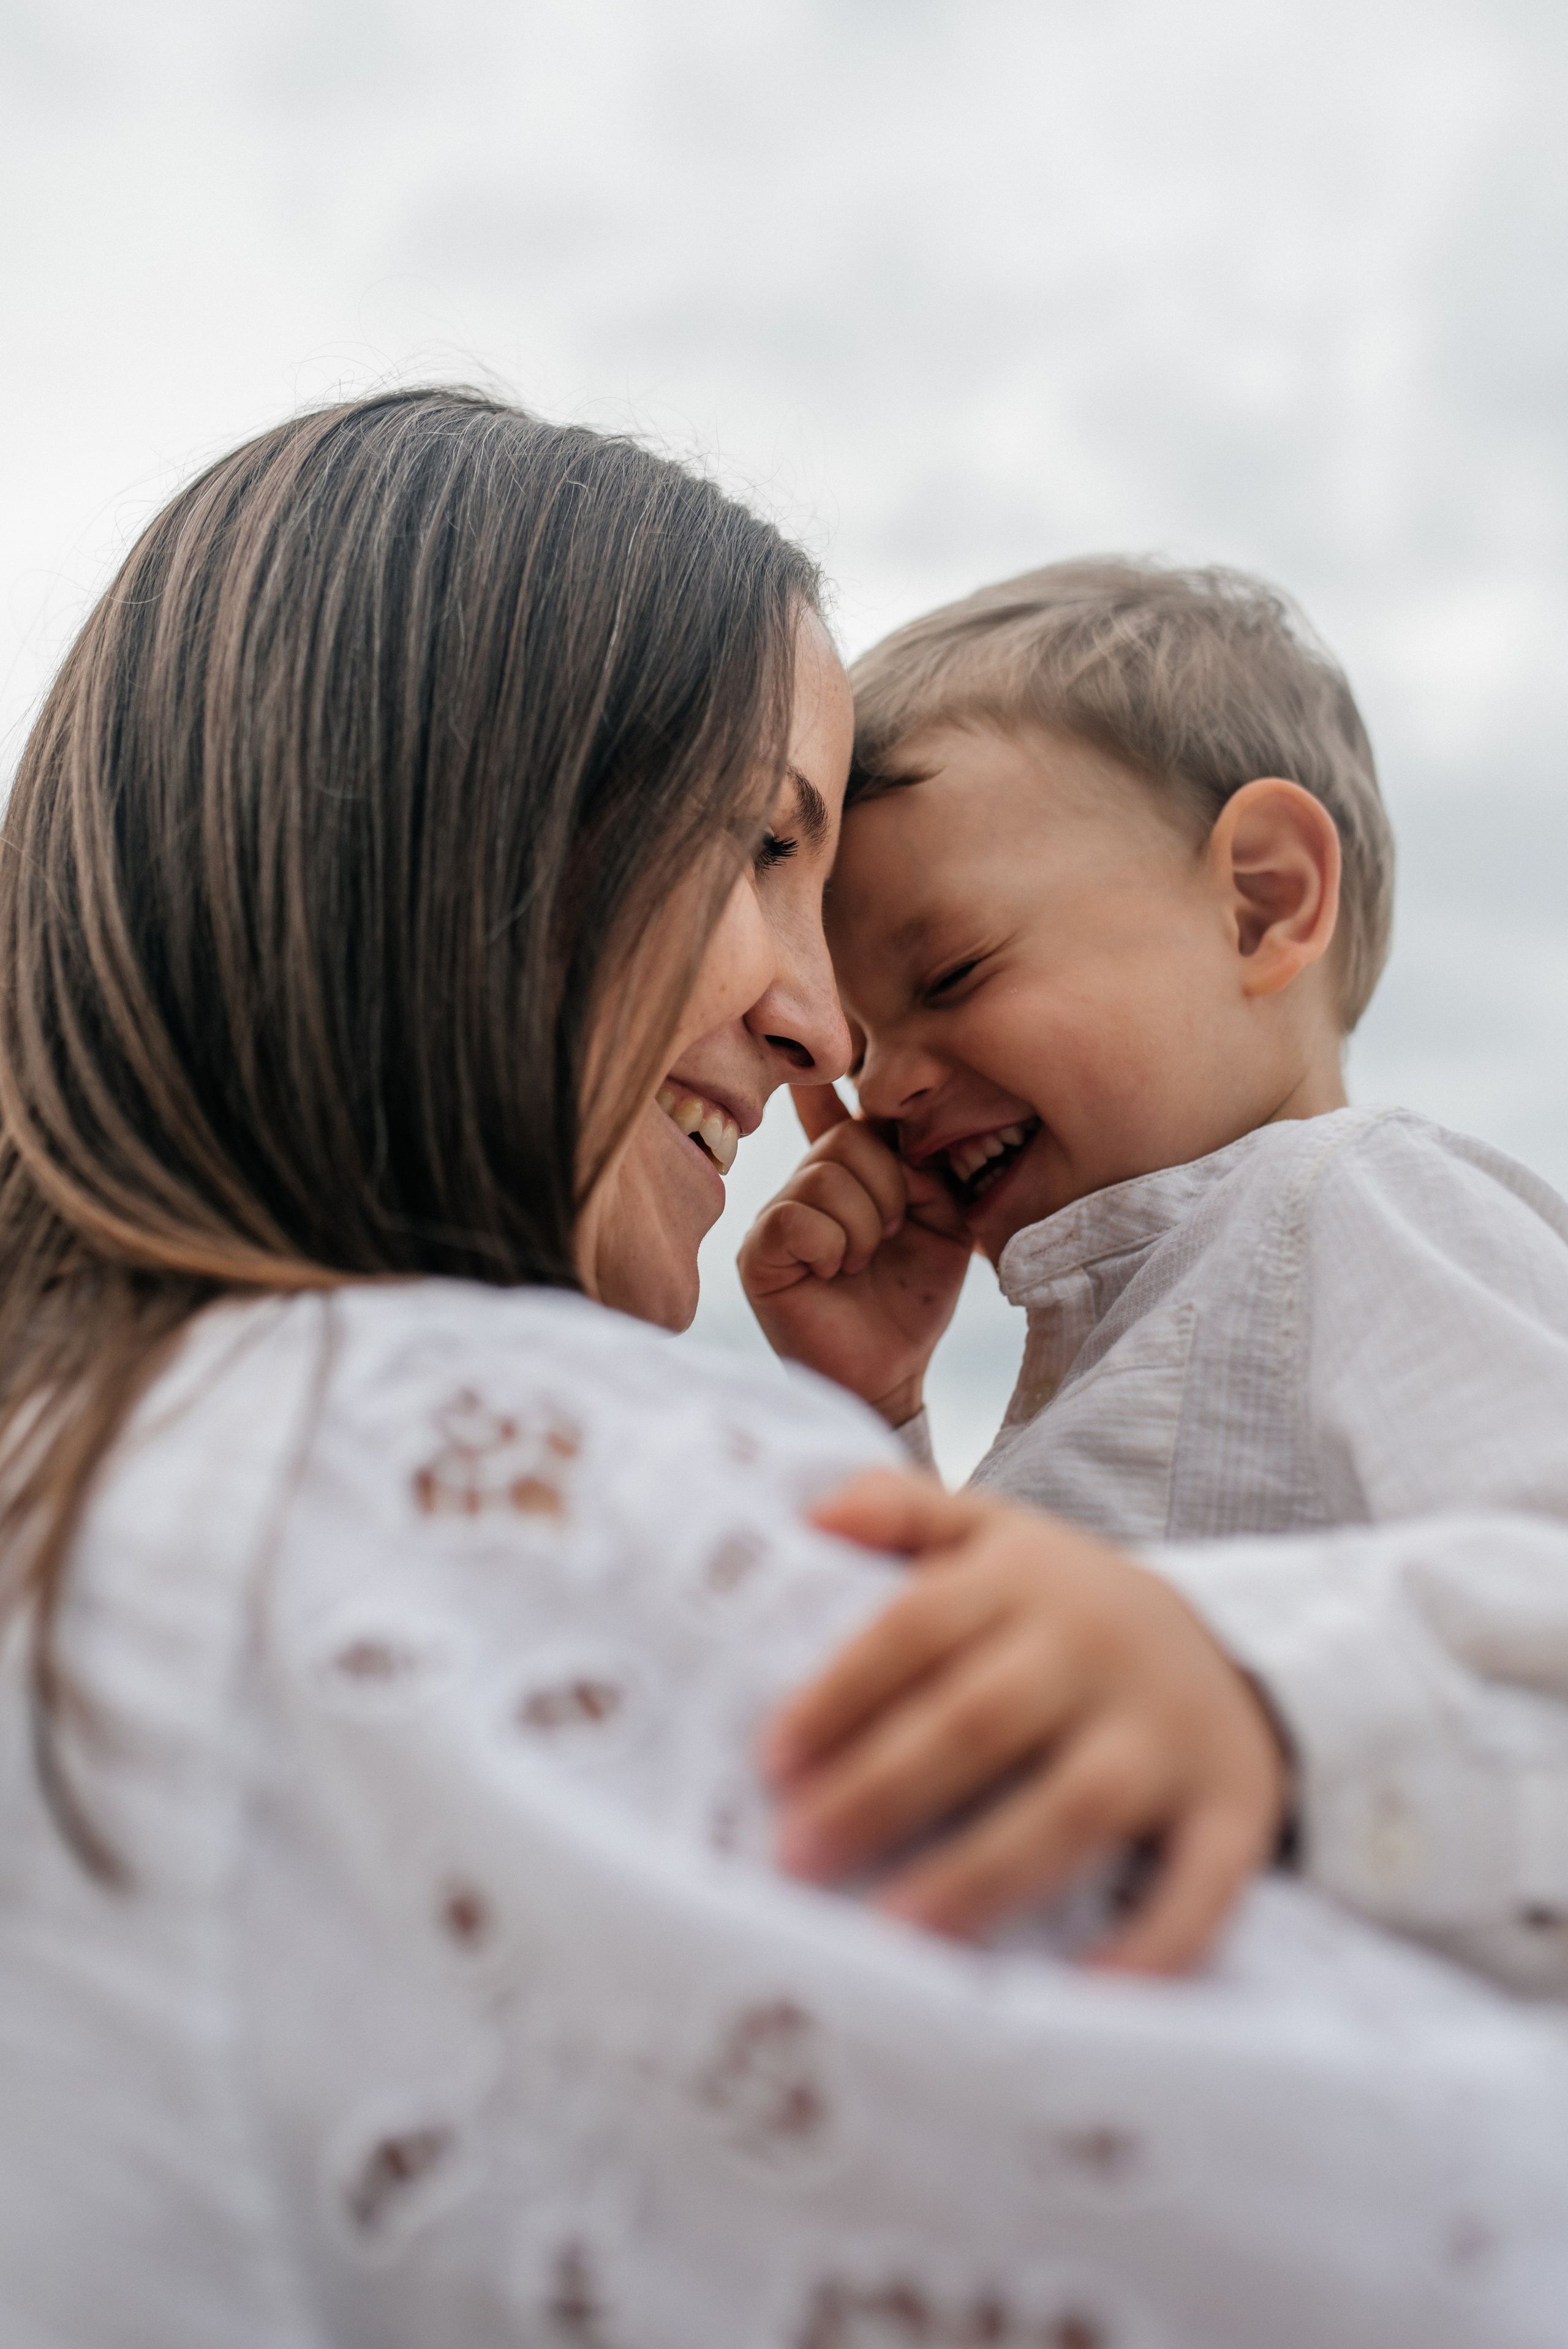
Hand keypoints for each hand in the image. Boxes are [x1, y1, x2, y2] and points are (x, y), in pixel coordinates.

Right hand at [738, 1086, 970, 1424]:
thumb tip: (889, 1127)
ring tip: (860, 1262)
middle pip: (845, 1140)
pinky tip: (832, 1272)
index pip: (841, 1114)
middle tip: (891, 1234)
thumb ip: (929, 1173)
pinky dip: (829, 1245)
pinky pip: (793, 1219)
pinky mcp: (757, 1254)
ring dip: (863, 1227)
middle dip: (889, 1189)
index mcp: (851, 1175)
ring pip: (822, 1179)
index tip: (832, 1064)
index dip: (829, 1086)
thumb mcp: (944, 1227)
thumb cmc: (912, 1300)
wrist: (893, 1370)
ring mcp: (776, 1218)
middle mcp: (806, 1187)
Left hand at [762, 1469, 1288, 1973]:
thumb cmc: (1069, 1609)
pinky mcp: (1230, 1810)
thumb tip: (813, 1512)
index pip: (919, 1627)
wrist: (1238, 1645)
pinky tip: (1080, 1994)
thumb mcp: (996, 1535)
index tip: (772, 1759)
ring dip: (981, 1874)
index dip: (842, 1690)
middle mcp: (1097, 1650)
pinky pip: (1199, 1884)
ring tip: (893, 1936)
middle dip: (882, 1791)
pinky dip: (1150, 1943)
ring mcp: (1167, 1736)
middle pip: (980, 1720)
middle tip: (797, 1857)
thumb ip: (905, 1512)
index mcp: (1025, 1582)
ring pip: (1073, 1807)